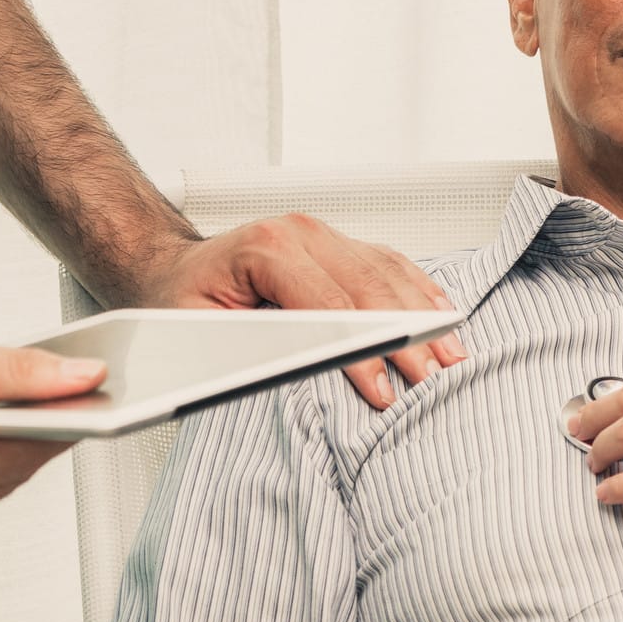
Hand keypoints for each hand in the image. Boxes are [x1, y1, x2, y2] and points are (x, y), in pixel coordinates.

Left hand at [132, 219, 466, 409]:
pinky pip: (389, 263)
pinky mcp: (338, 244)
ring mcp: (322, 234)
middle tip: (429, 382)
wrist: (171, 268)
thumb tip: (305, 366)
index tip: (384, 389)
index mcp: (265, 247)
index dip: (361, 350)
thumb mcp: (196, 331)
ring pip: (388, 272)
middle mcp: (300, 232)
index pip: (330, 304)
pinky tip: (440, 314)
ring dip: (423, 314)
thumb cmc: (179, 301)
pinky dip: (419, 291)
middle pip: (370, 286)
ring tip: (451, 355)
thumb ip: (250, 347)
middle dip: (405, 338)